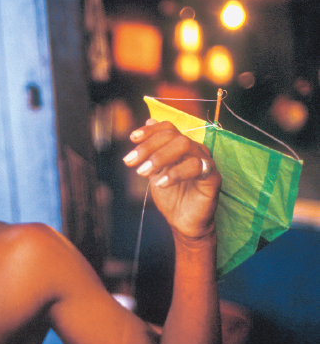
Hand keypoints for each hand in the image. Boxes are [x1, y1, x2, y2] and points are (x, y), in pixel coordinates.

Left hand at [123, 119, 220, 241]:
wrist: (182, 223)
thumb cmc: (171, 197)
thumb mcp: (155, 171)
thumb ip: (152, 150)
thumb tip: (148, 120)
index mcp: (181, 146)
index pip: (167, 128)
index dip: (149, 130)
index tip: (132, 139)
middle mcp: (195, 149)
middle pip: (172, 135)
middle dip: (148, 146)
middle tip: (131, 162)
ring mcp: (205, 161)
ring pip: (184, 145)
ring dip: (159, 157)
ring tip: (143, 173)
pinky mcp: (213, 176)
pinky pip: (196, 166)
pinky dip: (175, 173)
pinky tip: (160, 183)